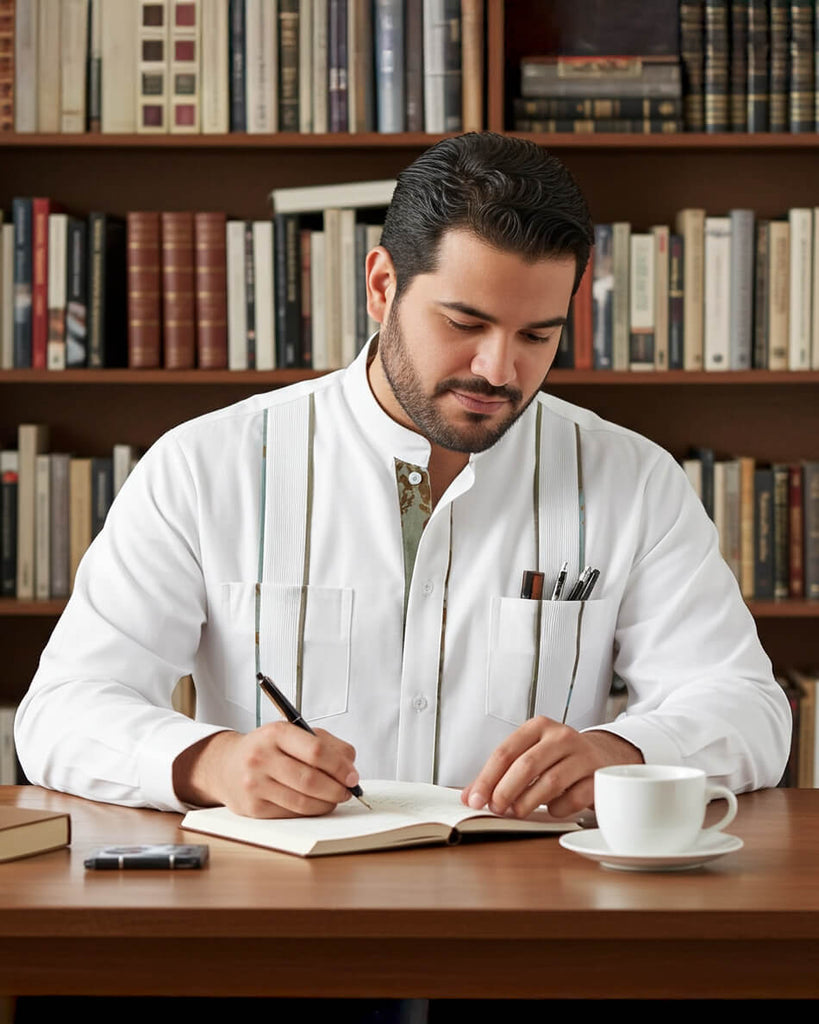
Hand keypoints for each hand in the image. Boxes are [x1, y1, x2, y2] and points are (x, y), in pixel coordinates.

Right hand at [172, 723, 360, 817]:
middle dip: (336, 788)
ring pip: (302, 801)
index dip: (339, 766)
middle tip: (347, 790)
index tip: (352, 776)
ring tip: (334, 798)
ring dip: (326, 803)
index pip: (316, 751)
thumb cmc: (267, 748)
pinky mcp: (254, 807)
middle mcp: (262, 757)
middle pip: (310, 779)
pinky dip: (309, 811)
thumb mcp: (293, 733)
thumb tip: (350, 765)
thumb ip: (326, 743)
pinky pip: (291, 814)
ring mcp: (255, 784)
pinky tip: (315, 805)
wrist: (227, 765)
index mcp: (276, 733)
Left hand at [460, 717, 642, 819]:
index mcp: (539, 727)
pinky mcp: (599, 776)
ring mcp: (583, 755)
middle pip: (526, 766)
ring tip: (518, 812)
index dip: (487, 778)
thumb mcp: (529, 755)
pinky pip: (573, 798)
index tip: (474, 799)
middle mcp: (561, 736)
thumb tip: (469, 795)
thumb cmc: (559, 758)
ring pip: (549, 782)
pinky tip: (552, 809)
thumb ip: (500, 773)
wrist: (604, 756)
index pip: (505, 751)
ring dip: (528, 802)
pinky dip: (557, 808)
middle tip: (496, 808)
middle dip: (505, 791)